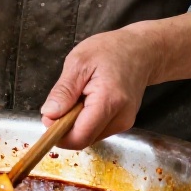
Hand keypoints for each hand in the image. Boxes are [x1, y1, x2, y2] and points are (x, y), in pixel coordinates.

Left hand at [39, 26, 161, 150]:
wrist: (141, 51)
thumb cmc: (111, 51)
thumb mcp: (78, 62)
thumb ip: (63, 91)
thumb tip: (49, 114)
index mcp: (109, 102)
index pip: (80, 136)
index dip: (58, 132)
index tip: (48, 116)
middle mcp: (121, 118)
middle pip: (83, 139)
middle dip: (66, 126)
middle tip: (64, 100)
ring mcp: (124, 123)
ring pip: (89, 136)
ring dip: (76, 123)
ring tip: (80, 96)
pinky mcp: (123, 123)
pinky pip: (96, 130)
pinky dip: (86, 120)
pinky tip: (89, 101)